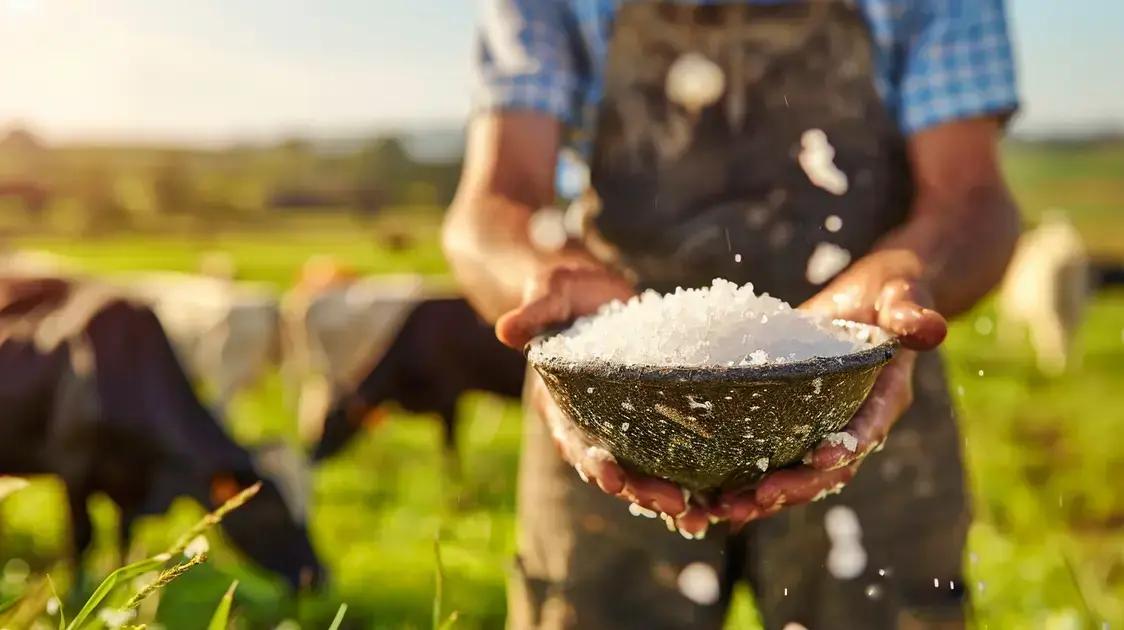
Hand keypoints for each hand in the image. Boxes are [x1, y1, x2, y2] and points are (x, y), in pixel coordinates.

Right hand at [497, 266, 712, 536]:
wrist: (590, 291)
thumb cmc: (564, 291)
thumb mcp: (549, 293)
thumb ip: (533, 311)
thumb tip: (506, 329)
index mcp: (560, 403)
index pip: (573, 439)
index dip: (590, 461)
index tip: (611, 476)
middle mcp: (589, 421)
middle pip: (613, 467)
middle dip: (640, 490)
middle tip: (674, 504)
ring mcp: (621, 423)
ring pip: (642, 469)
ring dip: (666, 493)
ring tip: (699, 513)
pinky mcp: (649, 415)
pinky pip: (668, 450)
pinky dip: (689, 472)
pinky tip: (718, 492)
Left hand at [713, 250, 948, 526]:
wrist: (876, 300)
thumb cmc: (889, 293)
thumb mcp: (901, 295)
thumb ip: (911, 312)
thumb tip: (932, 328)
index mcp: (886, 396)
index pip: (870, 426)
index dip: (849, 444)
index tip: (821, 456)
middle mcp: (860, 421)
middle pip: (832, 468)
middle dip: (798, 486)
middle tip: (759, 498)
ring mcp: (831, 428)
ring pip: (804, 476)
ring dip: (768, 497)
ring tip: (729, 511)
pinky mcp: (803, 425)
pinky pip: (781, 461)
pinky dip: (752, 483)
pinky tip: (715, 499)